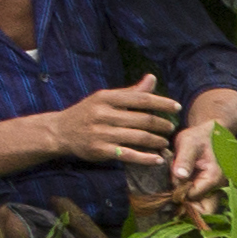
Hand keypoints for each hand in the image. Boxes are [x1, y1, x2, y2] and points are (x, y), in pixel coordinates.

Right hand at [53, 78, 181, 169]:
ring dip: (157, 141)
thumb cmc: (88, 113)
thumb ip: (131, 92)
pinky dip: (146, 158)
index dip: (162, 103)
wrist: (59, 131)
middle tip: (171, 128)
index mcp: (106, 98)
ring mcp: (101, 133)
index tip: (177, 107)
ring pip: (139, 137)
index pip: (140, 98)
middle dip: (162, 124)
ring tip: (164, 142)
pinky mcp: (100, 150)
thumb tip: (152, 78)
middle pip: (143, 119)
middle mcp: (103, 114)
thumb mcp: (105, 99)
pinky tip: (157, 159)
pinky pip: (129, 155)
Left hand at [161, 111, 227, 214]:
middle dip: (186, 205)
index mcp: (214, 176)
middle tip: (170, 196)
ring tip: (175, 189)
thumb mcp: (189, 143)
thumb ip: (184, 160)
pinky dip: (191, 197)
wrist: (213, 133)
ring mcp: (218, 189)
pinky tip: (181, 187)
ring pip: (203, 206)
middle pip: (204, 209)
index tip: (168, 186)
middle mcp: (219, 187)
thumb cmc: (201, 136)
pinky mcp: (213, 189)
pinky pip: (202, 201)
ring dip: (188, 201)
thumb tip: (179, 176)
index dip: (178, 194)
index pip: (193, 196)